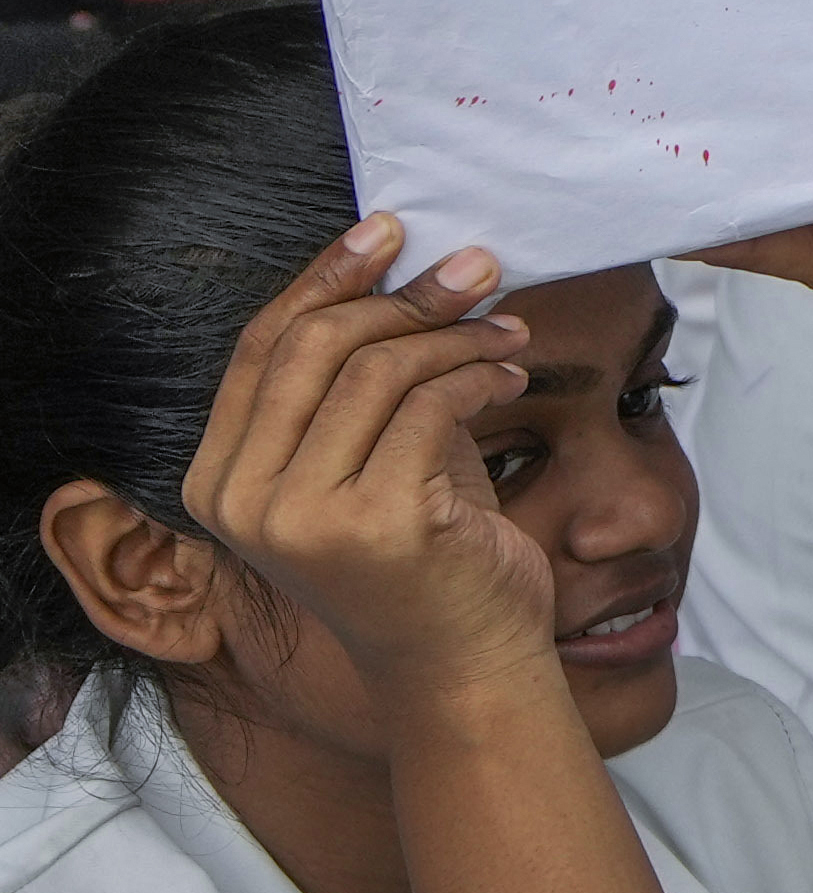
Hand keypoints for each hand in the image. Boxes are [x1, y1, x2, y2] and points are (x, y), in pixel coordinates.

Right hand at [179, 217, 550, 705]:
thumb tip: (399, 262)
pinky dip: (479, 375)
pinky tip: (512, 377)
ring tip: (509, 334)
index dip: (325, 276)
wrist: (464, 662)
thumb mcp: (370, 457)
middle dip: (402, 292)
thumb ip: (356, 384)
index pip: (263, 347)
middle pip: (315, 345)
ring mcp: (301, 517)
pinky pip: (430, 406)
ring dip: (458, 336)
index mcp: (219, 479)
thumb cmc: (425, 552)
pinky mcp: (373, 524)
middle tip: (475, 268)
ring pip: (379, 369)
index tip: (388, 230)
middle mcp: (242, 501)